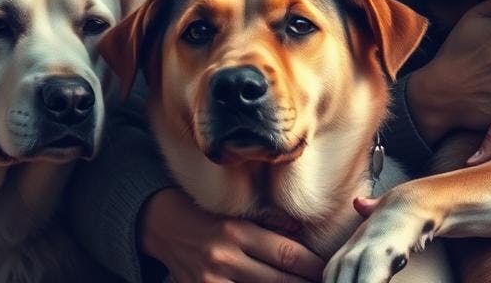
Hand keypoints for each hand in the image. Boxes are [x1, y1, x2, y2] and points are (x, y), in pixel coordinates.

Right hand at [140, 188, 324, 282]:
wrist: (162, 226)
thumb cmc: (207, 217)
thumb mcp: (237, 214)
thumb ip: (271, 226)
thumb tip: (306, 238)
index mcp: (236, 232)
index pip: (288, 255)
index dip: (315, 267)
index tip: (328, 270)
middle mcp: (224, 258)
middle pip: (281, 281)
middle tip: (327, 281)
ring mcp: (211, 282)